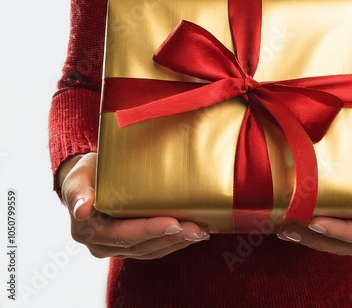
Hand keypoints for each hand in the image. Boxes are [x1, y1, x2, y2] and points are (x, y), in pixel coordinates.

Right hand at [58, 153, 208, 259]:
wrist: (87, 181)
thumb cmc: (85, 175)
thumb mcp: (78, 176)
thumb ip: (78, 191)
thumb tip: (82, 209)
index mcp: (87, 231)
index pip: (122, 234)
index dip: (149, 230)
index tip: (173, 222)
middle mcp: (102, 245)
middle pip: (141, 246)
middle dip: (171, 237)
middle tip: (196, 228)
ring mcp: (116, 248)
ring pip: (150, 250)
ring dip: (177, 243)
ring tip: (199, 232)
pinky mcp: (130, 245)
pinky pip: (153, 248)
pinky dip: (173, 242)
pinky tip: (192, 235)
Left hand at [277, 155, 351, 256]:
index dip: (341, 231)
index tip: (316, 221)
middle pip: (344, 244)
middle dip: (314, 236)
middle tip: (289, 224)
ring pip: (334, 244)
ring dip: (307, 237)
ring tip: (284, 226)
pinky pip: (331, 238)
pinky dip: (310, 233)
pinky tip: (291, 226)